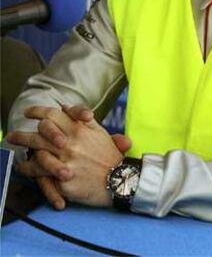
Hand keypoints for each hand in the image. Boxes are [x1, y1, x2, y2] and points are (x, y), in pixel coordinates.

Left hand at [6, 105, 131, 207]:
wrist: (120, 181)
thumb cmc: (110, 156)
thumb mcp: (99, 131)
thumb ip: (81, 118)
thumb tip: (65, 107)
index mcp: (78, 130)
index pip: (52, 115)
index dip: (38, 111)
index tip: (28, 113)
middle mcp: (70, 145)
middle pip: (39, 135)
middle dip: (22, 135)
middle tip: (11, 136)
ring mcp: (65, 163)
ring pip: (36, 156)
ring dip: (24, 156)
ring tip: (17, 157)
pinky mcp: (63, 182)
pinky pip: (42, 177)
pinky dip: (32, 173)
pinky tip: (26, 170)